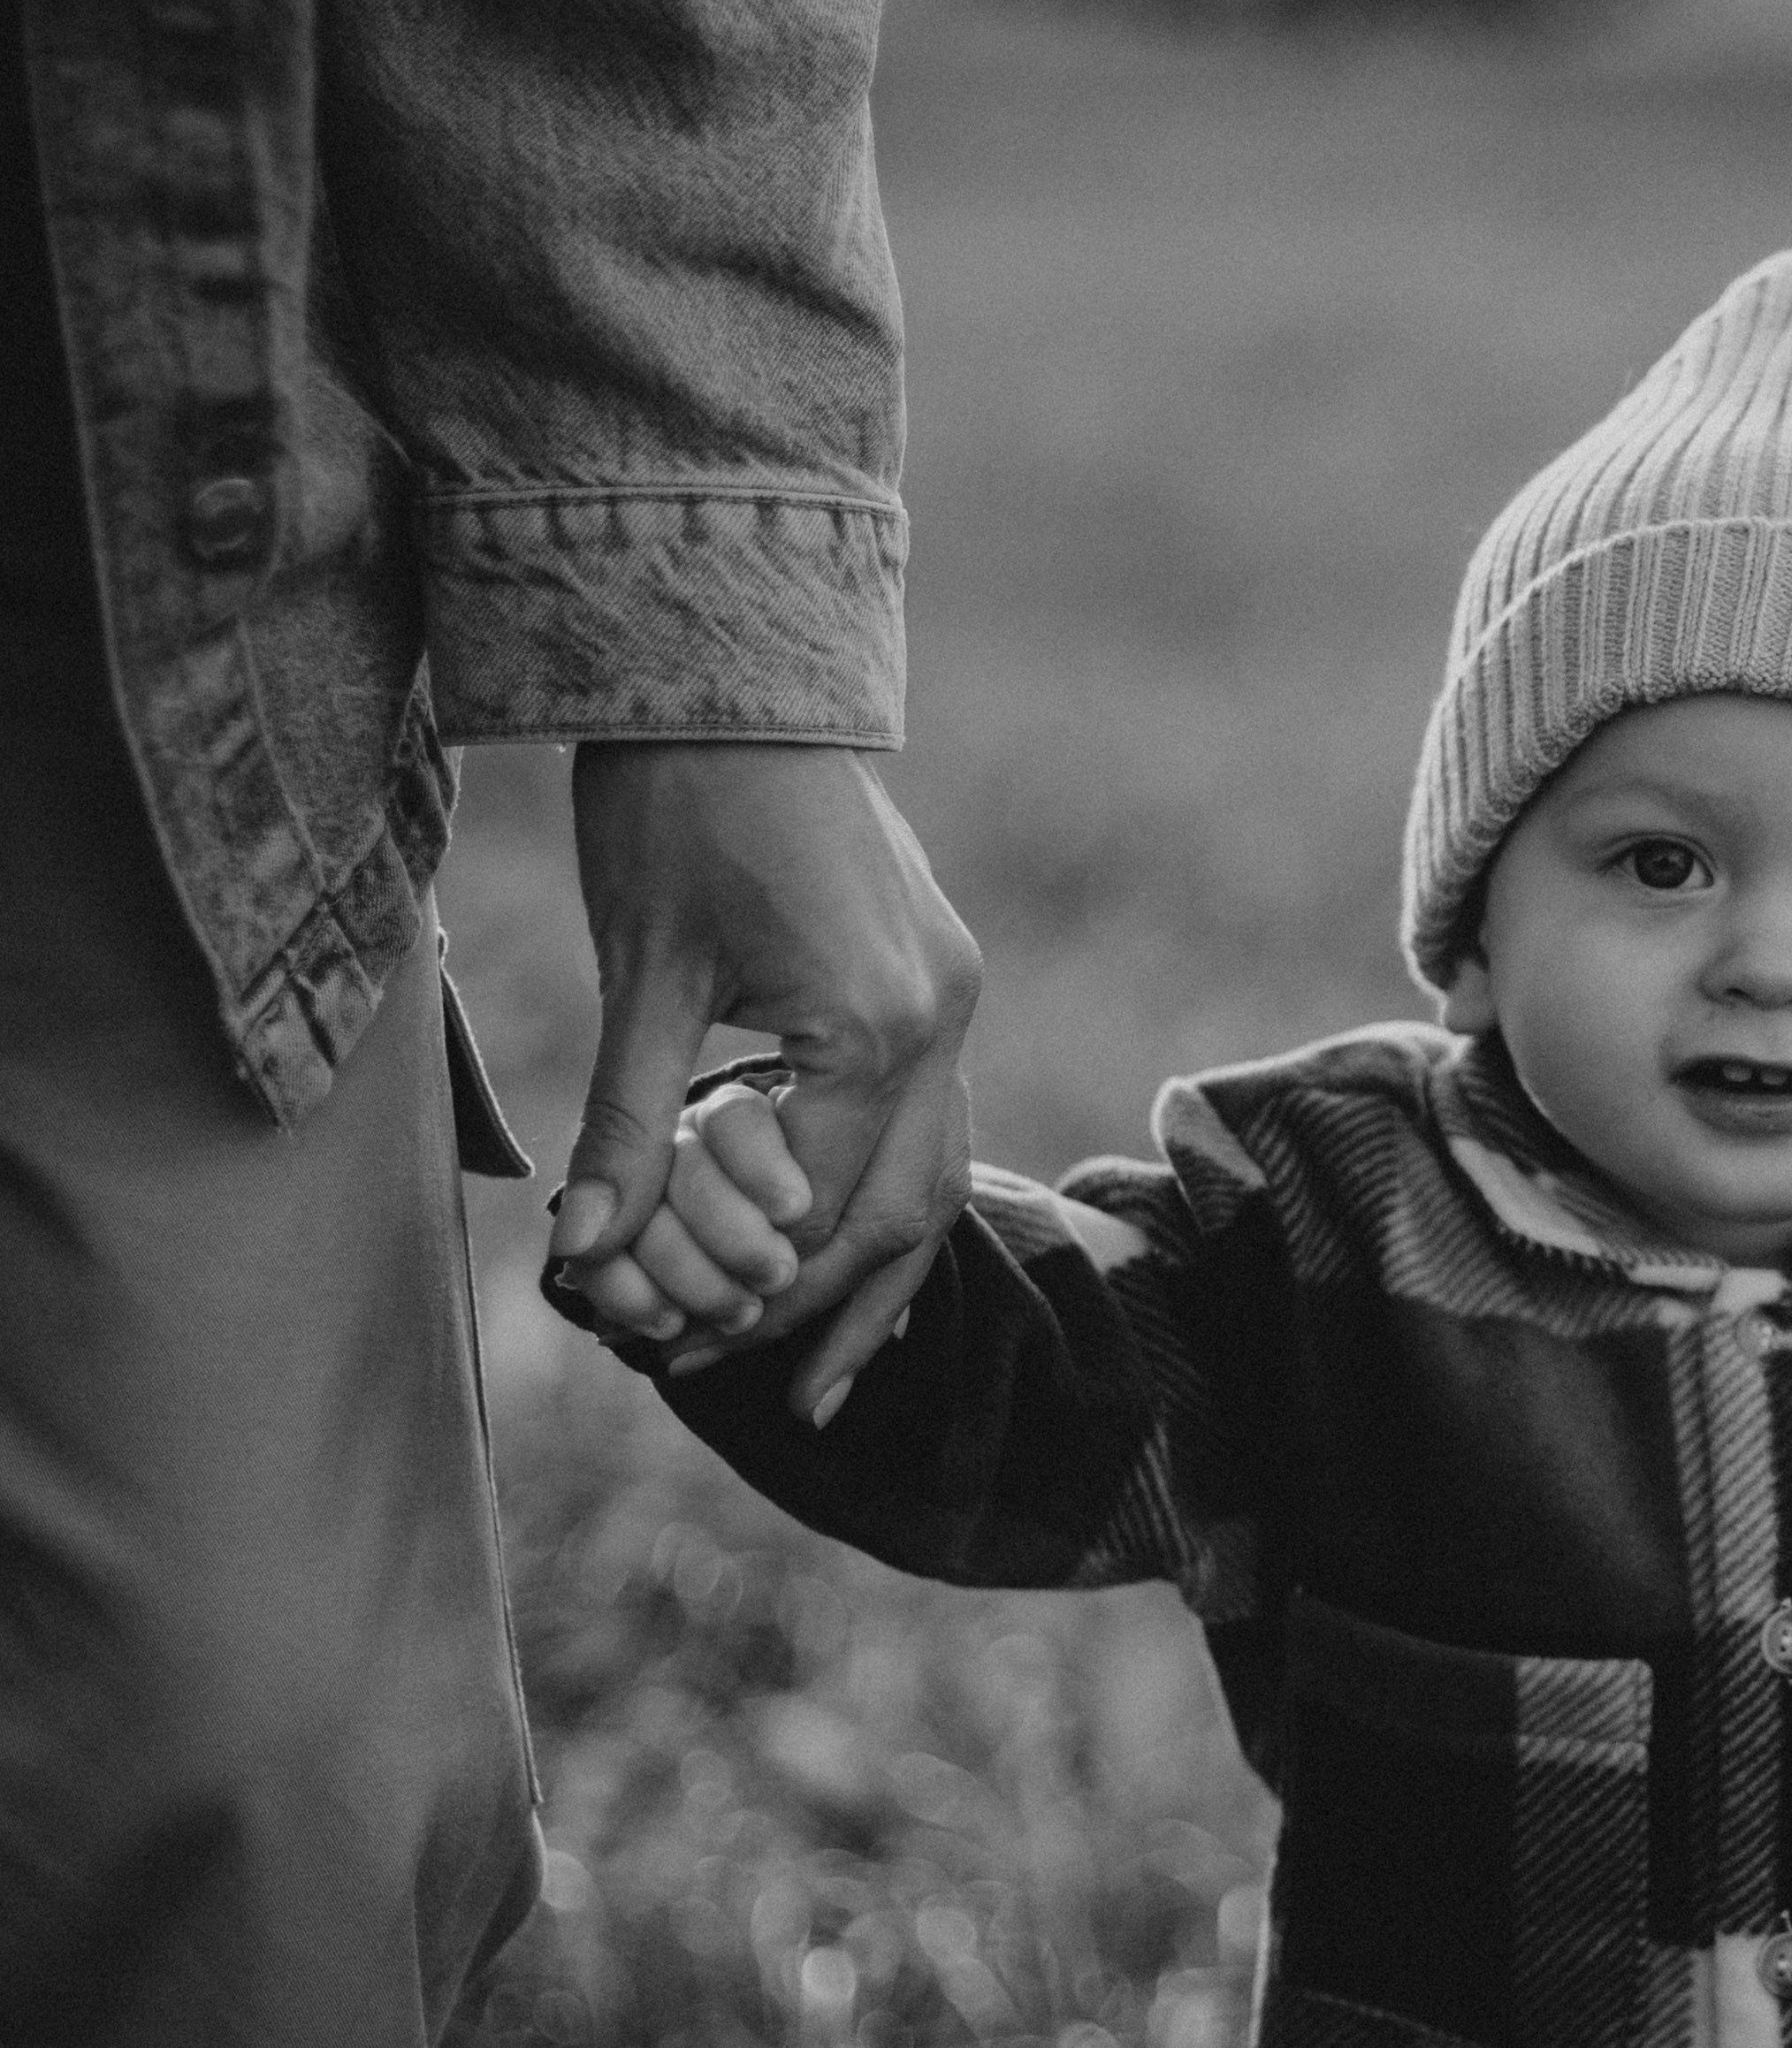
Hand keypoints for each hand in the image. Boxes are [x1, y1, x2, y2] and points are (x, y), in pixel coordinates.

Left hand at [548, 741, 979, 1416]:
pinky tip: (845, 1249)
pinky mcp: (936, 975)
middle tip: (719, 1372)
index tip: (659, 1345)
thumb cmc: (672, 805)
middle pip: (892, 1216)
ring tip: (820, 1377)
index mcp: (873, 1024)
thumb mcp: (640, 973)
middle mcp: (939, 1018)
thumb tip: (584, 1254)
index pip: (811, 1208)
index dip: (734, 1288)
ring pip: (932, 1179)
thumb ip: (625, 1123)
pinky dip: (883, 1197)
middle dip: (807, 1307)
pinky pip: (929, 1120)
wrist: (732, 670)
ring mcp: (951, 995)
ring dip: (868, 1277)